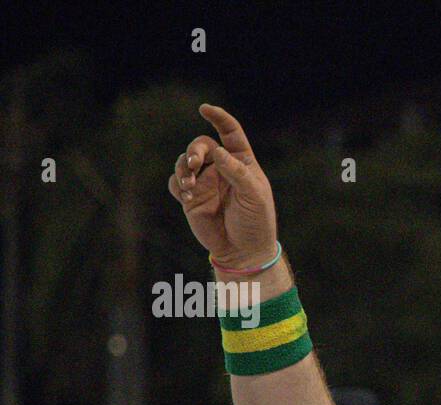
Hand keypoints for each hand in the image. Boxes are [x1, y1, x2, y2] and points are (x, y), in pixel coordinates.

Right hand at [168, 105, 277, 270]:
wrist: (244, 251)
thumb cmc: (255, 221)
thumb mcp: (253, 195)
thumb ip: (236, 172)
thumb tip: (218, 150)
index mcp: (241, 162)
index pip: (230, 133)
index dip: (219, 118)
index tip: (205, 109)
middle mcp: (221, 168)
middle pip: (201, 145)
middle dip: (194, 150)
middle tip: (194, 163)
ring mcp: (204, 182)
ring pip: (184, 161)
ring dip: (182, 167)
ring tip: (189, 184)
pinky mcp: (190, 198)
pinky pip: (175, 182)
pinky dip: (177, 184)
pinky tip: (186, 195)